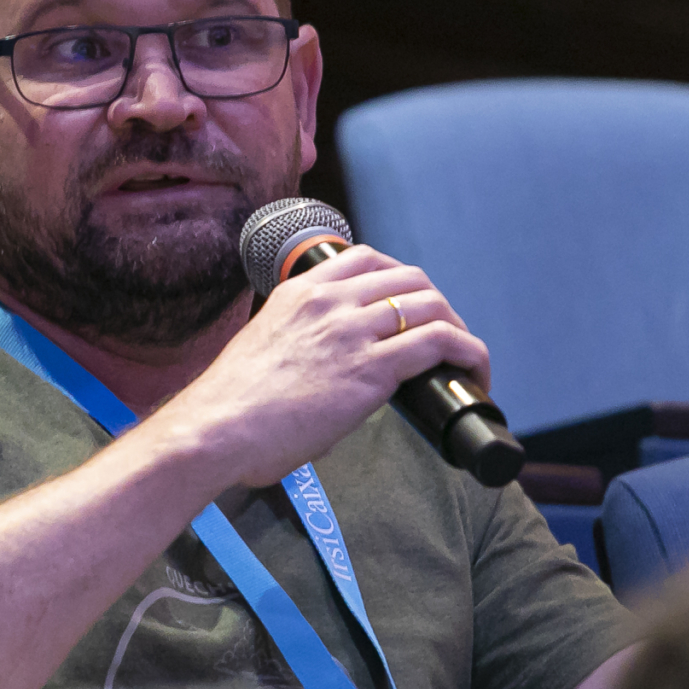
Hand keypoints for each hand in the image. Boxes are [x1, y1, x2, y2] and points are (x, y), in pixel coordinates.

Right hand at [153, 245, 489, 487]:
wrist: (214, 429)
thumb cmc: (229, 407)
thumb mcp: (264, 348)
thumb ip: (299, 343)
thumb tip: (325, 372)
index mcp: (299, 291)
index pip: (366, 259)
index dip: (400, 279)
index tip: (409, 306)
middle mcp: (329, 302)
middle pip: (409, 278)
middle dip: (436, 304)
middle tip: (444, 338)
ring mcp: (352, 332)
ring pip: (431, 305)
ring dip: (458, 330)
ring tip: (465, 361)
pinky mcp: (371, 369)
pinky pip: (439, 344)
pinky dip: (468, 355)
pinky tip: (474, 374)